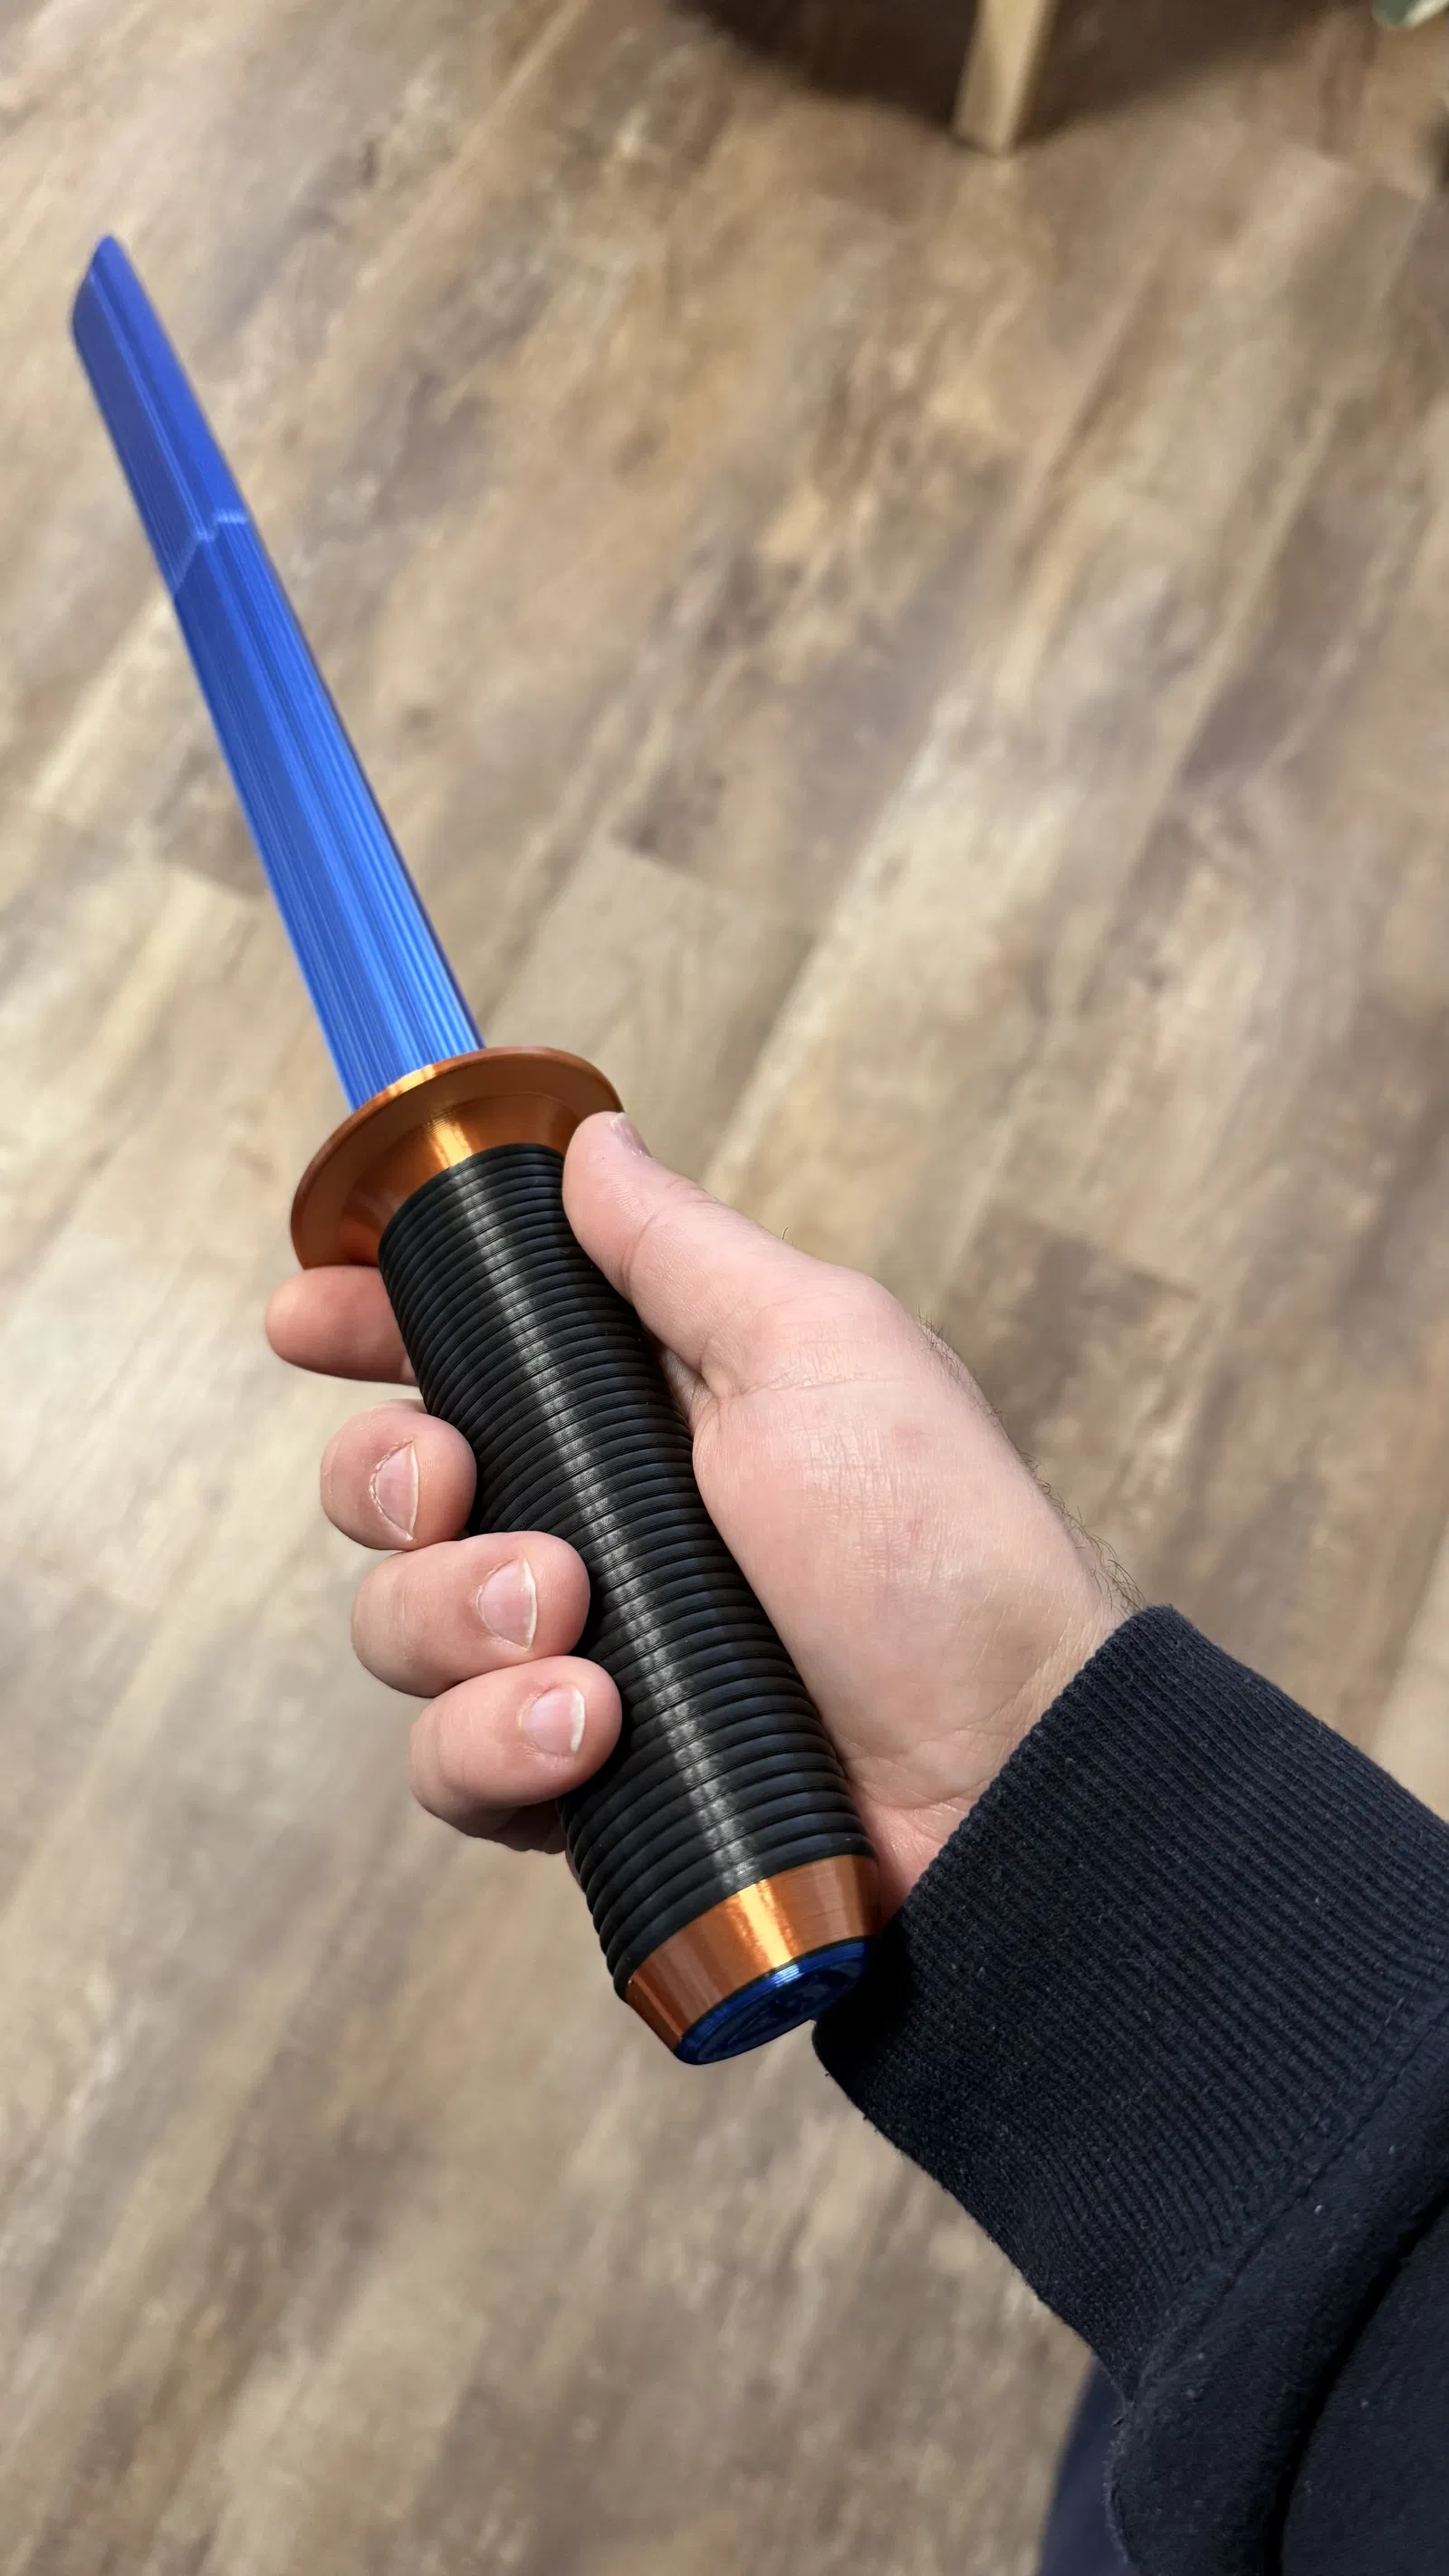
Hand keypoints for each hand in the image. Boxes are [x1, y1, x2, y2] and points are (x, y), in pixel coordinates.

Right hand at [266, 1115, 1129, 1913]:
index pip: (464, 1351)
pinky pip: (451, 1766)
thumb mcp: (818, 1352)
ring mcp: (578, 1660)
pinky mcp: (576, 1786)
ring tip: (573, 1629)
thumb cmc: (938, 1550)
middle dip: (389, 1479)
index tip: (308, 1313)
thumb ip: (682, 1254)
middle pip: (391, 1487)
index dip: (371, 1325)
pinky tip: (588, 1731)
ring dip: (456, 1618)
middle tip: (460, 1484)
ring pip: (398, 1628)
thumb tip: (594, 1138)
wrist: (1001, 1773)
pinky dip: (495, 1745)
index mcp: (641, 1412)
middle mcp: (594, 1529)